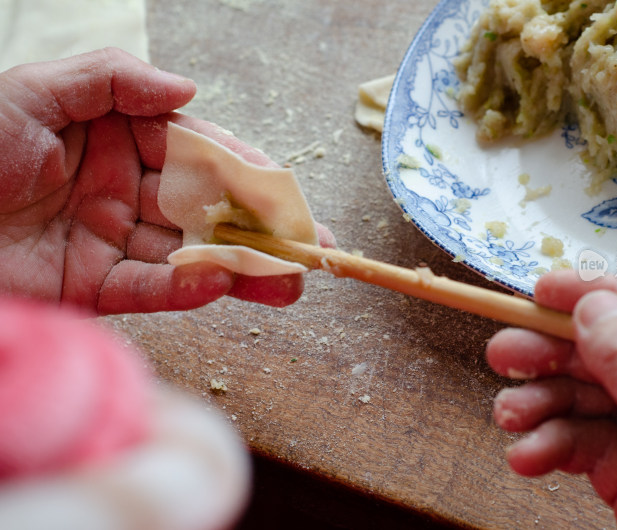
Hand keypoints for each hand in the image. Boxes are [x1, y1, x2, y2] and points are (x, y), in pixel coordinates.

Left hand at [0, 48, 332, 314]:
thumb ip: (115, 79)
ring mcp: (112, 241)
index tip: (288, 191)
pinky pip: (147, 289)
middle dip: (264, 230)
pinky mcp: (91, 287)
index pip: (199, 155)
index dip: (247, 173)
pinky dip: (185, 289)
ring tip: (294, 281)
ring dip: (244, 269)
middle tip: (314, 248)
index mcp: (119, 139)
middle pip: (209, 212)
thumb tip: (190, 90)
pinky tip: (220, 283)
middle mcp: (125, 191)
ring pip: (191, 255)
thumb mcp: (35, 89)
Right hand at [486, 270, 616, 528]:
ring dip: (542, 407)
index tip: (543, 290)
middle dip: (555, 358)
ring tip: (507, 420)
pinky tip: (527, 460)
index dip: (603, 296)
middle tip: (501, 354)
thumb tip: (594, 304)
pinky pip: (582, 446)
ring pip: (590, 402)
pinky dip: (549, 448)